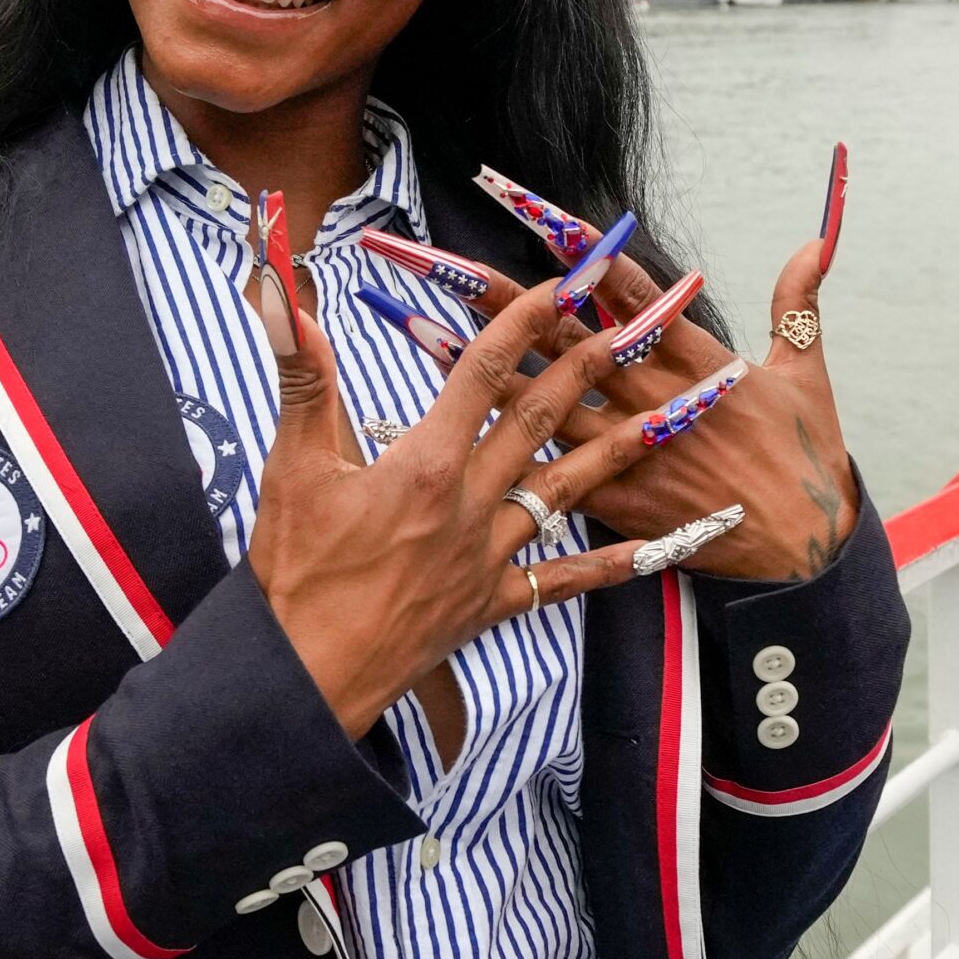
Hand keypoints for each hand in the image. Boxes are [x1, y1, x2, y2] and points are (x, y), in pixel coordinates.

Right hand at [248, 279, 731, 737]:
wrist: (308, 675)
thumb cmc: (294, 574)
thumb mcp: (290, 468)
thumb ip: (301, 379)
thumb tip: (284, 299)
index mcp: (423, 465)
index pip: (482, 373)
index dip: (522, 320)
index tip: (559, 283)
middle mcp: (469, 504)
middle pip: (538, 419)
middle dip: (590, 364)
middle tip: (636, 324)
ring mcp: (489, 557)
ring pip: (568, 490)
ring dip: (622, 446)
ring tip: (674, 414)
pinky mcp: (493, 602)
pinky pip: (566, 580)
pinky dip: (614, 562)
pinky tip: (657, 546)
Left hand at [461, 241, 856, 582]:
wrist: (806, 548)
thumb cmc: (807, 457)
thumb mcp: (806, 374)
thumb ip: (797, 305)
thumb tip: (813, 245)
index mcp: (694, 357)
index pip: (625, 288)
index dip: (580, 246)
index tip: (532, 207)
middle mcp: (650, 394)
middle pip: (562, 335)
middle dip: (500, 296)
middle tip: (440, 262)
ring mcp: (625, 446)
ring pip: (537, 398)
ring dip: (477, 366)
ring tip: (416, 329)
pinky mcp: (611, 497)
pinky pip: (541, 468)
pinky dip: (495, 448)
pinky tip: (446, 431)